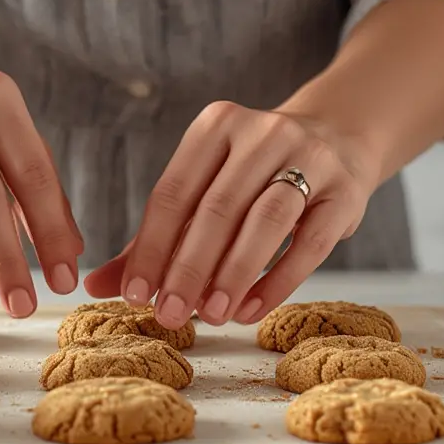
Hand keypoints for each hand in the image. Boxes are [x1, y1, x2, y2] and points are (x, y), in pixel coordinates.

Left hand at [84, 101, 377, 328]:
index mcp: (216, 127)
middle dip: (189, 269)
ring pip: (267, 220)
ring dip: (235, 273)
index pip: (173, 192)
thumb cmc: (254, 177)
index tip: (135, 296)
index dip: (151, 248)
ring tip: (213, 316)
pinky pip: (311, 242)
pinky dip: (279, 280)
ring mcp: (311, 158)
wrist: (340, 139)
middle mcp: (263, 133)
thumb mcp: (204, 191)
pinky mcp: (346, 191)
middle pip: (218, 208)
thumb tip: (96, 287)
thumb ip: (155, 238)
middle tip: (171, 315)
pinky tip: (251, 310)